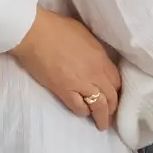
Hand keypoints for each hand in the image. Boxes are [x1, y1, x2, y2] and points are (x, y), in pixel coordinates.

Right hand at [11, 8, 123, 130]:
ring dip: (102, 117)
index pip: (116, 80)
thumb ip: (95, 52)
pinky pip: (78, 107)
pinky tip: (83, 113)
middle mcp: (95, 73)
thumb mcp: (86, 35)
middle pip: (111, 96)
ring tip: (101, 124)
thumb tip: (98, 61)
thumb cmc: (58, 28)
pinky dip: (83, 112)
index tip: (115, 96)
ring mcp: (80, 83)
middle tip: (111, 115)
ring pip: (99, 106)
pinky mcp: (63, 90)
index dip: (117, 91)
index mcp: (101, 58)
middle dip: (113, 107)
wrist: (35, 33)